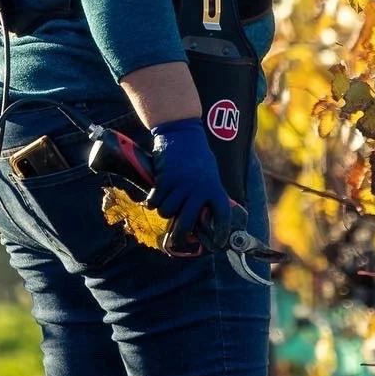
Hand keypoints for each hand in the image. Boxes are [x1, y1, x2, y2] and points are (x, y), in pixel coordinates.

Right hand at [149, 117, 230, 239]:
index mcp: (213, 187)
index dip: (221, 231)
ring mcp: (180, 185)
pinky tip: (153, 197)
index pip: (222, 214)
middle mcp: (198, 189)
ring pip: (167, 211)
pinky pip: (155, 201)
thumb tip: (204, 213)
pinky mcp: (164, 180)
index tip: (217, 242)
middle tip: (176, 242)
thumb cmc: (196, 153)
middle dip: (180, 235)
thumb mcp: (209, 172)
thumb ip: (207, 191)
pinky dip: (152, 201)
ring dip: (164, 211)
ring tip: (165, 204)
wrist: (180, 133)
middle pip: (187, 221)